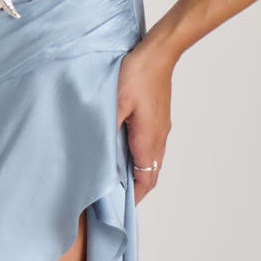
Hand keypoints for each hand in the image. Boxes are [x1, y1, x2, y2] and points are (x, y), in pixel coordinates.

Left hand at [117, 37, 173, 203]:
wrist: (158, 52)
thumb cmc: (137, 74)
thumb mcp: (115, 102)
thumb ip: (107, 129)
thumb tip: (99, 153)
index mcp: (148, 140)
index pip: (145, 181)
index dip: (133, 198)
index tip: (117, 208)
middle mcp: (158, 138)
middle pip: (149, 174)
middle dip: (132, 189)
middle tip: (111, 195)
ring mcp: (160, 129)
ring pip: (150, 161)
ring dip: (135, 172)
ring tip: (112, 177)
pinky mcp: (158, 119)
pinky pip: (150, 146)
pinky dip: (137, 156)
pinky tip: (119, 150)